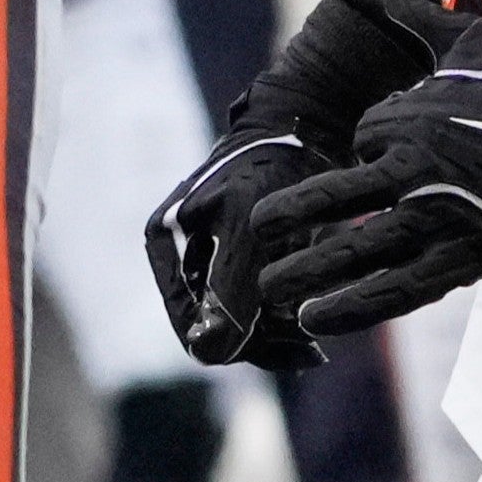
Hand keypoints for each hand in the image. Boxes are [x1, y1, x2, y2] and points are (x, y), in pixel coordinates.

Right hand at [146, 123, 341, 366]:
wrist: (306, 127)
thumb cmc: (271, 169)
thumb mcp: (247, 230)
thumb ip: (228, 290)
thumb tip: (208, 355)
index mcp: (165, 244)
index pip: (191, 326)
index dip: (238, 346)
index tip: (293, 346)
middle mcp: (181, 254)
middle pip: (216, 328)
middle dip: (263, 339)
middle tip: (311, 345)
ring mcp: (210, 256)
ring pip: (239, 323)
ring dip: (277, 331)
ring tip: (315, 327)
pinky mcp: (239, 256)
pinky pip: (256, 306)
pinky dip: (283, 315)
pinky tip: (311, 312)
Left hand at [249, 4, 481, 331]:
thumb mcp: (453, 36)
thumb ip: (386, 6)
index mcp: (409, 119)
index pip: (362, 137)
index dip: (373, 140)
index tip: (395, 144)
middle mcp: (416, 170)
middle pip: (336, 197)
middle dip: (291, 216)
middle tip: (255, 233)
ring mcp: (442, 218)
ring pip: (360, 249)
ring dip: (311, 269)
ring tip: (272, 288)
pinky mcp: (469, 259)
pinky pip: (402, 288)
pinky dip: (357, 305)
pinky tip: (318, 317)